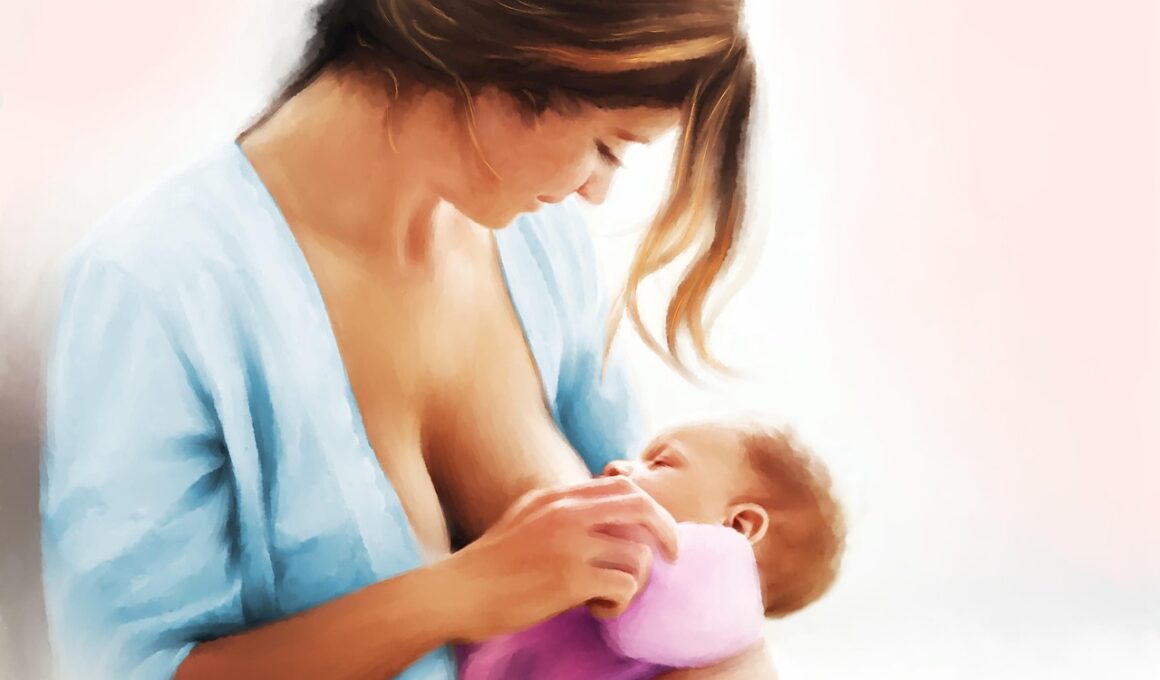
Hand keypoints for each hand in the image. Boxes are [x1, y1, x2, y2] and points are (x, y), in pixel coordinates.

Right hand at [445, 475, 679, 641]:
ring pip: (638, 555)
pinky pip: (624, 587)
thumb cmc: (492, 562)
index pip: (625, 486)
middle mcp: (568, 512)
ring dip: (635, 582)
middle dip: (667, 532)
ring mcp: (570, 545)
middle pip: (642, 507)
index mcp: (559, 495)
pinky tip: (597, 610)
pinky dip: (620, 604)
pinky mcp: (570, 579)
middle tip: (672, 558)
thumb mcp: (526, 515)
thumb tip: (600, 510)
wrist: (458, 591)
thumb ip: (561, 508)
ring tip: (609, 596)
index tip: (656, 534)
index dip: (652, 509)